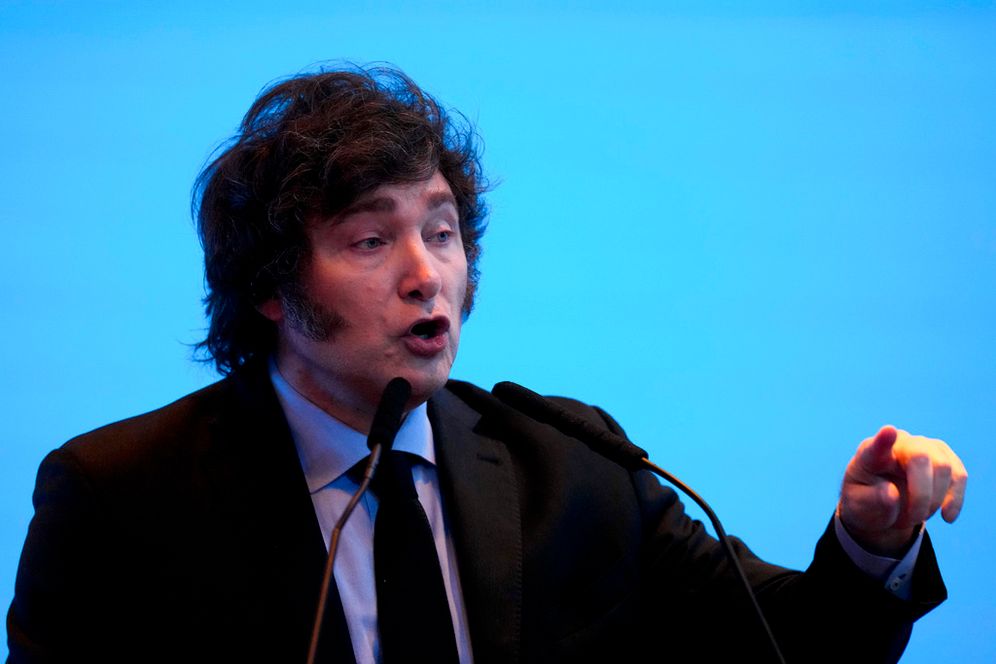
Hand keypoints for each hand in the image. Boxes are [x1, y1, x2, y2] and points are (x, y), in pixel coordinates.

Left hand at [837, 425, 966, 555]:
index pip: (876, 445)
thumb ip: (870, 500)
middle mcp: (899, 442)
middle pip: (920, 458)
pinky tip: (947, 517)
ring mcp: (924, 446)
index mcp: (870, 454)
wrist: (882, 504)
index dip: (883, 440)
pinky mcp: (945, 458)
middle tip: (909, 522)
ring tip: (916, 517)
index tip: (888, 432)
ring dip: (934, 501)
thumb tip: (892, 494)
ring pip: (944, 468)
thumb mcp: (858, 507)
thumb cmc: (866, 501)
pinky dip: (955, 500)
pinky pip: (959, 476)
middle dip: (921, 496)